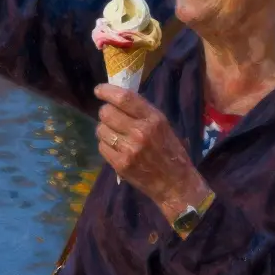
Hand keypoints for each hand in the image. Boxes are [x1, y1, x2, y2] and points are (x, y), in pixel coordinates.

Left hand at [94, 84, 208, 217]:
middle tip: (110, 117)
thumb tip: (117, 100)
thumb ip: (142, 113)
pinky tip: (116, 149)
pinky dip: (106, 145)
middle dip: (105, 113)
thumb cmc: (170, 151)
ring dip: (104, 130)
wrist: (175, 183)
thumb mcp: (163, 126)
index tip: (99, 90)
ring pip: (101, 130)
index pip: (124, 98)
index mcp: (154, 119)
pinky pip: (102, 147)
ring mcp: (129, 149)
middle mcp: (140, 132)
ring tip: (115, 135)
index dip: (108, 91)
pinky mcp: (120, 164)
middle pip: (107, 113)